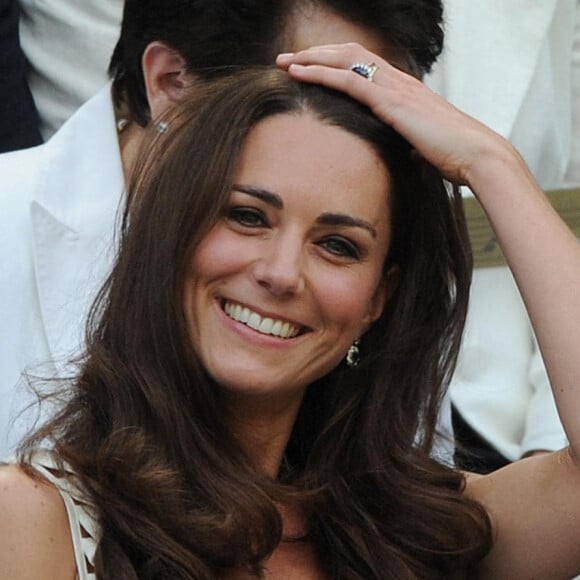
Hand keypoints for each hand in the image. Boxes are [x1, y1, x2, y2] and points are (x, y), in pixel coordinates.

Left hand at [277, 43, 514, 187]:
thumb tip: (403, 152)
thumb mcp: (423, 146)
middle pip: (349, 53)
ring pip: (344, 60)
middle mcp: (398, 81)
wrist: (476, 155)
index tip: (310, 69)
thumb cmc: (454, 155)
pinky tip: (299, 73)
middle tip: (287, 59)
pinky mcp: (392, 101)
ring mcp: (395, 87)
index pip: (363, 64)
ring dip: (311, 58)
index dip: (334, 62)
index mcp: (404, 89)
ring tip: (284, 62)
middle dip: (316, 54)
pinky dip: (320, 73)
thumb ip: (407, 142)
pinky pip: (349, 80)